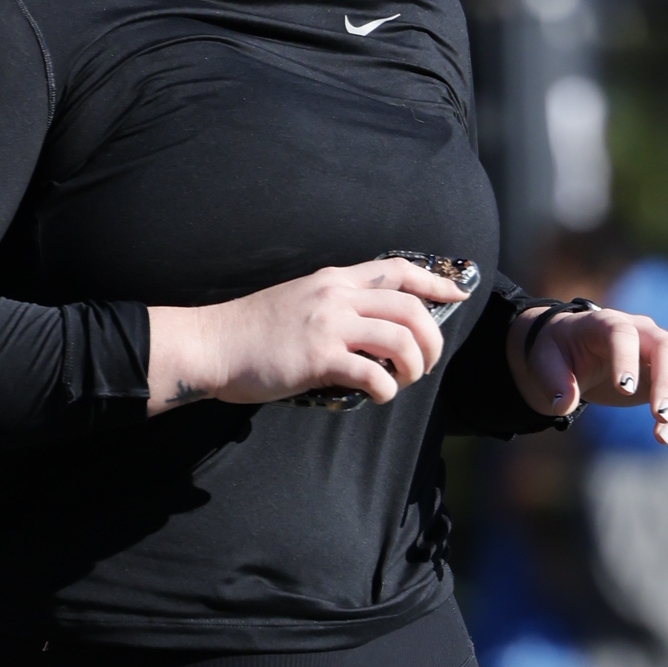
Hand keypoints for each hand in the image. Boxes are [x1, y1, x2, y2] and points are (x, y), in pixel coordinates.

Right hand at [148, 258, 469, 413]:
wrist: (211, 343)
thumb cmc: (250, 331)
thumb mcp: (298, 300)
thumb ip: (332, 306)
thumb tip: (364, 329)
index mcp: (334, 280)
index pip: (398, 270)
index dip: (435, 282)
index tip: (456, 296)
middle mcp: (337, 296)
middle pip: (411, 308)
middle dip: (432, 339)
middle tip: (426, 364)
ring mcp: (329, 325)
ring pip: (401, 339)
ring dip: (414, 366)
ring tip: (402, 382)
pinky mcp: (319, 358)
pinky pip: (374, 374)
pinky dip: (387, 390)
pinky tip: (378, 396)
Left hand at [510, 304, 667, 443]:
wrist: (576, 350)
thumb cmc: (560, 353)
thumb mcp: (545, 362)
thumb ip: (553, 381)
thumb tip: (562, 405)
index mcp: (606, 323)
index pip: (623, 334)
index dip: (626, 359)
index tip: (624, 390)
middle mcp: (642, 332)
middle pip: (667, 349)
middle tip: (659, 418)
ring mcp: (662, 351)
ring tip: (667, 438)